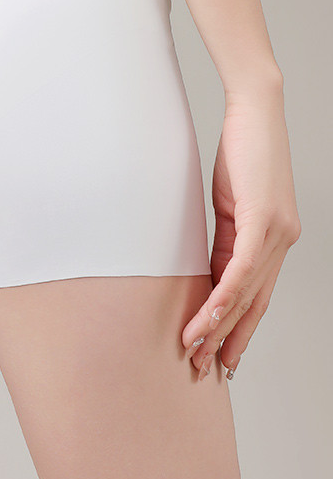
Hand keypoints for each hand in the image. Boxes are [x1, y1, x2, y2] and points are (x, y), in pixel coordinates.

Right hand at [181, 86, 300, 378]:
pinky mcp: (263, 220)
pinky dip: (222, 298)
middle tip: (206, 369)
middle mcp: (283, 240)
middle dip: (229, 339)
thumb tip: (209, 269)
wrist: (257, 109)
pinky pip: (240, 270)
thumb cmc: (244, 147)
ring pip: (246, 294)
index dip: (238, 326)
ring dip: (218, 327)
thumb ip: (224, 237)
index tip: (220, 354)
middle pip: (254, 303)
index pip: (256, 293)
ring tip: (195, 352)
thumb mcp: (229, 201)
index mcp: (276, 237)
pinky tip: (206, 319)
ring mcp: (277, 232)